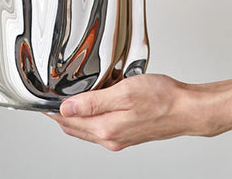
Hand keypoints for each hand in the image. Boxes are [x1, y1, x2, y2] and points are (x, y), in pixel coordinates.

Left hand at [50, 74, 209, 150]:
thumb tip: (67, 107)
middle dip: (60, 114)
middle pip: (75, 128)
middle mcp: (111, 138)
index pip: (69, 121)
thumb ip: (92, 102)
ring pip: (87, 128)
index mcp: (106, 129)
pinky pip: (101, 127)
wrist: (187, 109)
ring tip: (69, 98)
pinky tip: (94, 103)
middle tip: (52, 98)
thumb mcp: (123, 92)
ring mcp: (120, 138)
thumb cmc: (162, 98)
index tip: (44, 100)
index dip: (53, 110)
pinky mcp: (128, 133)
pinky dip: (91, 117)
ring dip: (75, 116)